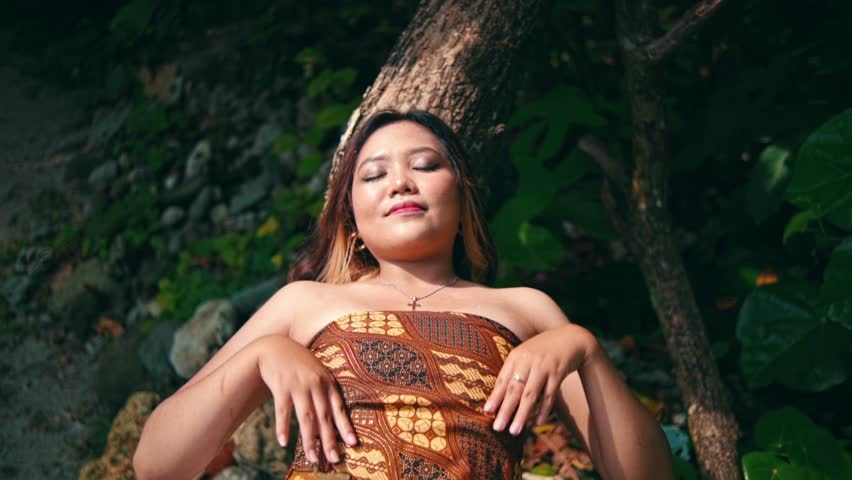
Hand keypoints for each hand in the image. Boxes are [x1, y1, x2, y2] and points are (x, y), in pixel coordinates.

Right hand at [254, 335, 356, 463]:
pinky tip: (284, 442)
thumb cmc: (299, 365)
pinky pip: (282, 411)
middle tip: (334, 459)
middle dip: (330, 440)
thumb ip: (323, 396)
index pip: (339, 408)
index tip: (353, 444)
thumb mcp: (316, 374)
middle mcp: (315, 384)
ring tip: (312, 458)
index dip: (346, 426)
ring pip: (306, 417)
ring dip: (309, 440)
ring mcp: (298, 385)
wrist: (275, 346)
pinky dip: (283, 427)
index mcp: (327, 382)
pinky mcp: (281, 386)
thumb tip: (327, 426)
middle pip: (324, 417)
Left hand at [483, 323, 596, 434]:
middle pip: (514, 389)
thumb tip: (500, 396)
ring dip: (522, 414)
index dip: (495, 396)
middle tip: (497, 427)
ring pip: (531, 394)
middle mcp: (528, 361)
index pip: (503, 379)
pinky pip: (549, 394)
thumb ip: (514, 370)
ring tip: (514, 431)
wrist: (571, 338)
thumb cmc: (544, 350)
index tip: (486, 412)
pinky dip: (544, 409)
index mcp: (516, 356)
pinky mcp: (558, 372)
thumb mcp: (526, 355)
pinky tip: (538, 422)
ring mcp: (543, 367)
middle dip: (505, 410)